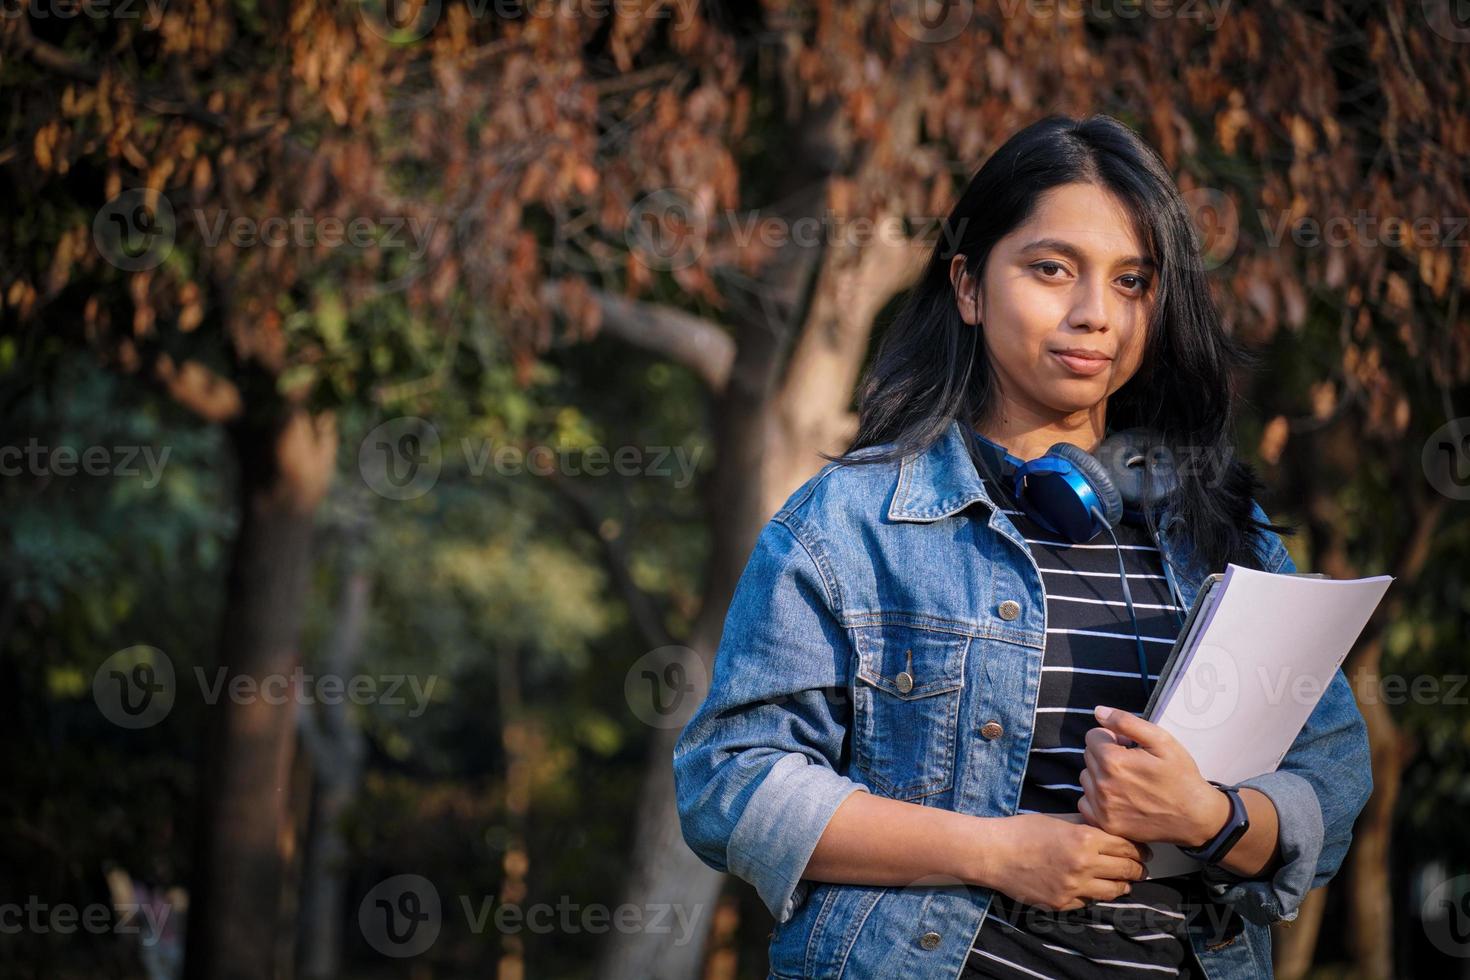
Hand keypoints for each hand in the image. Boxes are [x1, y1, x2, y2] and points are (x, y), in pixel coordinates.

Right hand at [983, 813, 1147, 911]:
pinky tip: (1092, 886)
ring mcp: (1074, 887)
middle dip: (1138, 868)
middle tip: (1140, 866)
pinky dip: (1095, 894)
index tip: (1143, 849)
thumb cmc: (1022, 831)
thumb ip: (1087, 823)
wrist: (993, 854)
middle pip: (1127, 870)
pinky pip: (1090, 901)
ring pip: (1115, 891)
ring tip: (1123, 880)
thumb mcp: (1058, 818)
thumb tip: (1112, 828)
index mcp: (1085, 838)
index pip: (1128, 846)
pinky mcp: (1063, 903)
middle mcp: (1084, 865)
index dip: (1139, 848)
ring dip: (1123, 885)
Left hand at [1078, 705, 1230, 847]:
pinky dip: (1096, 798)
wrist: (1195, 816)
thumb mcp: (1161, 740)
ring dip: (1100, 775)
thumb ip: (1126, 722)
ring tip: (1126, 780)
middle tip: (1131, 762)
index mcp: (1113, 761)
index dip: (1111, 737)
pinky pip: (1085, 803)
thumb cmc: (1180, 775)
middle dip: (1106, 754)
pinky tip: (1118, 797)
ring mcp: (1103, 808)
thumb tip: (1098, 712)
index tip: (1128, 746)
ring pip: (1086, 778)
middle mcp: (1103, 785)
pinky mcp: (1106, 824)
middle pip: (1088, 756)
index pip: (1092, 736)